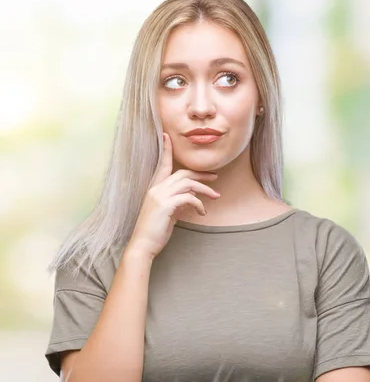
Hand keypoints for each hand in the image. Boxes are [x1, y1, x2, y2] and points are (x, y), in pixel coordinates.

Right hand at [127, 133, 219, 258]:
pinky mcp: (165, 206)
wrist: (142, 245)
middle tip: (215, 177)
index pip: (162, 164)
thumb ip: (177, 202)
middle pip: (183, 173)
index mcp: (154, 188)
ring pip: (187, 183)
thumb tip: (191, 199)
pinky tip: (203, 212)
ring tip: (215, 196)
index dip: (165, 150)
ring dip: (204, 189)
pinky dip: (199, 203)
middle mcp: (156, 189)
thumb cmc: (155, 231)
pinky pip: (188, 198)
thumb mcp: (167, 213)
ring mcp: (159, 196)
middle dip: (201, 174)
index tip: (167, 136)